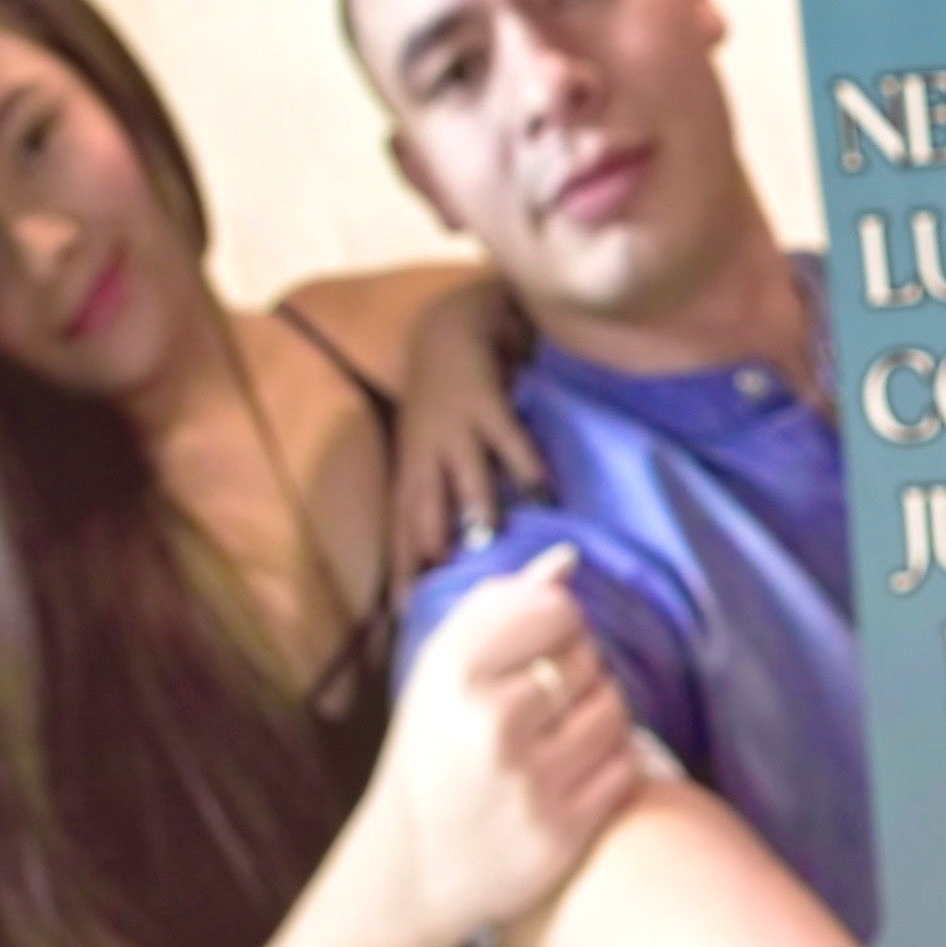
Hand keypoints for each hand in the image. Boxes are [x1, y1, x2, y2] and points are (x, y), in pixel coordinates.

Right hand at [374, 553, 646, 946]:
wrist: (408, 870)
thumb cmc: (431, 755)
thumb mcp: (438, 676)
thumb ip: (498, 609)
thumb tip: (568, 559)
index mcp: (451, 675)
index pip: (556, 611)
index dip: (559, 626)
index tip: (537, 648)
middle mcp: (489, 724)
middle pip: (589, 658)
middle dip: (577, 672)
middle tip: (542, 703)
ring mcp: (528, 781)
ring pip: (615, 709)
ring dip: (599, 715)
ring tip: (559, 734)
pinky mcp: (562, 830)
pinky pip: (626, 765)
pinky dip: (610, 764)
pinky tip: (572, 772)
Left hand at [387, 279, 552, 563]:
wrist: (444, 330)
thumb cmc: (439, 402)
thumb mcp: (425, 451)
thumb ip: (436, 495)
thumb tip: (456, 552)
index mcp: (410, 470)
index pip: (399, 530)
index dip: (400, 571)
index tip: (403, 616)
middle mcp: (425, 455)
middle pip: (421, 509)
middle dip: (428, 546)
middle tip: (444, 587)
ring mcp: (453, 429)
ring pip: (461, 476)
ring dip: (473, 507)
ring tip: (488, 540)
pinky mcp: (484, 403)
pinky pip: (509, 441)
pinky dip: (526, 467)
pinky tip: (546, 493)